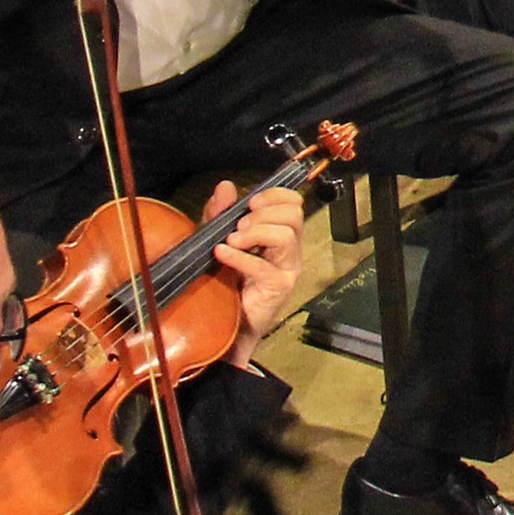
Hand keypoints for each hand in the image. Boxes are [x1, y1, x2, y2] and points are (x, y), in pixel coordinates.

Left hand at [205, 179, 306, 366]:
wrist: (226, 329)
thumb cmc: (226, 285)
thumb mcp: (220, 242)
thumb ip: (221, 215)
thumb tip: (225, 185)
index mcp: (280, 236)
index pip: (294, 203)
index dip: (275, 196)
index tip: (249, 203)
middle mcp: (290, 251)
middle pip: (294, 215)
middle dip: (264, 213)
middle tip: (239, 226)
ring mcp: (287, 270)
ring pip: (286, 235)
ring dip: (256, 231)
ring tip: (232, 240)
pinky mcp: (278, 288)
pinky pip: (264, 266)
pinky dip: (240, 256)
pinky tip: (221, 254)